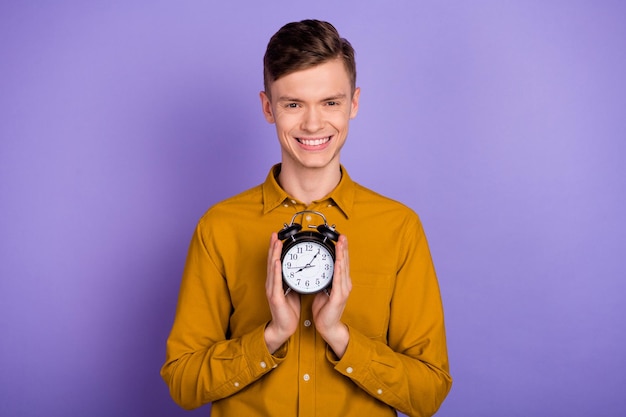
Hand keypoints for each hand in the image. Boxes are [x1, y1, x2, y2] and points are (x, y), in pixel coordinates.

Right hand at [264, 233, 299, 352]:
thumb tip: (301, 269)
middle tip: (275, 234)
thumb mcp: (293, 290)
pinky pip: (275, 282)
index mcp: (277, 282)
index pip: (276, 262)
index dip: (276, 249)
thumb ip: (294, 279)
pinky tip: (277, 262)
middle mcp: (272, 283)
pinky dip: (276, 271)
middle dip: (273, 247)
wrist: (284, 327)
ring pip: (272, 268)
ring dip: (273, 255)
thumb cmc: (288, 311)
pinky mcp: (275, 297)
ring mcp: (272, 290)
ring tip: (276, 243)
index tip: (279, 237)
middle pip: (272, 261)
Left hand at [312, 234, 350, 357]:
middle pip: (344, 262)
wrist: (327, 327)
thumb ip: (324, 279)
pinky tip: (338, 261)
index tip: (339, 238)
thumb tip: (319, 269)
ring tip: (340, 243)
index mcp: (341, 282)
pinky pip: (338, 280)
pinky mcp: (339, 297)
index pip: (341, 262)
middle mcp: (345, 284)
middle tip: (342, 236)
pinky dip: (338, 269)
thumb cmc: (325, 311)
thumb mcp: (323, 290)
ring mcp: (343, 290)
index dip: (341, 250)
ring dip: (342, 254)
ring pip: (342, 268)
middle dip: (343, 248)